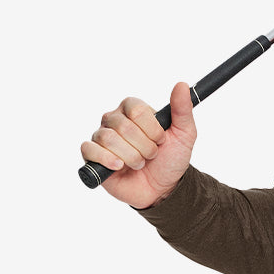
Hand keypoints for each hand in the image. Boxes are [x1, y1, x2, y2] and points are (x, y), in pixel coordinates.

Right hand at [80, 81, 196, 208]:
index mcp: (133, 109)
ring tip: (139, 164)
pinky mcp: (92, 156)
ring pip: (108, 139)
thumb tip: (181, 85)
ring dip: (131, 157)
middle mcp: (114, 120)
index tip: (161, 140)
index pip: (136, 109)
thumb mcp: (184, 134)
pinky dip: (106, 159)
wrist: (162, 188)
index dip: (151, 129)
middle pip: (123, 126)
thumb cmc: (171, 158)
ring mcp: (102, 137)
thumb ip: (182, 109)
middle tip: (151, 155)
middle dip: (144, 147)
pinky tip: (119, 167)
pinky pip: (89, 149)